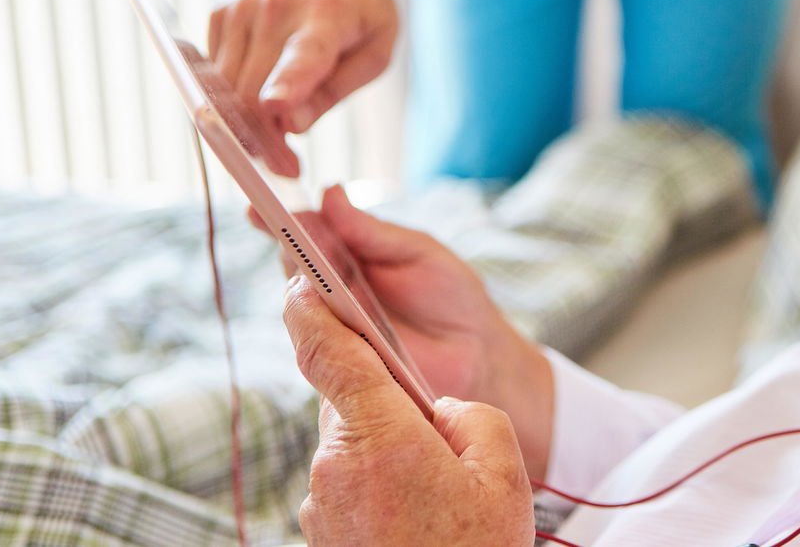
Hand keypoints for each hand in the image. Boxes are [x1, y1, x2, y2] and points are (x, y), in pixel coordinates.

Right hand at [209, 0, 397, 166]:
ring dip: (245, 127)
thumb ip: (336, 90)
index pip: (302, 55)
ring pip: (225, 91)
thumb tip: (291, 126)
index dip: (287, 84)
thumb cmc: (360, 7)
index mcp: (327, 15)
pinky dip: (232, 100)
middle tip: (287, 168)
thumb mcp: (376, 49)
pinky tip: (262, 97)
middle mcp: (277, 9)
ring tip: (279, 145)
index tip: (275, 108)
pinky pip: (215, 76)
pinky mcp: (219, 15)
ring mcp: (241, 10)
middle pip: (252, 91)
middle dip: (265, 141)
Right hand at [256, 186, 556, 475]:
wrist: (480, 353)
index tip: (260, 203)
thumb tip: (330, 194)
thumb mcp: (418, 252)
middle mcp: (336, 294)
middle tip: (274, 223)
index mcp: (351, 260)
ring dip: (296, 280)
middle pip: (297, 269)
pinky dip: (313, 323)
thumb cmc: (451, 296)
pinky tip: (312, 304)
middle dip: (285, 245)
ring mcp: (337, 329)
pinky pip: (318, 343)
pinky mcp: (343, 364)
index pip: (310, 237)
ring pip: (301, 305)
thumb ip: (373, 232)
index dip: (285, 221)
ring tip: (295, 255)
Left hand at [283, 275, 534, 546]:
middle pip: (352, 400)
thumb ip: (467, 414)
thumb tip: (435, 413)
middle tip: (444, 440)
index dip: (310, 308)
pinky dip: (382, 487)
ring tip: (441, 500)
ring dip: (391, 451)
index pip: (328, 352)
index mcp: (377, 437)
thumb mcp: (503, 468)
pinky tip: (421, 519)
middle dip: (391, 402)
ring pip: (355, 445)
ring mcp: (322, 506)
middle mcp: (334, 467)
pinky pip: (352, 485)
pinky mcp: (323, 534)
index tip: (296, 279)